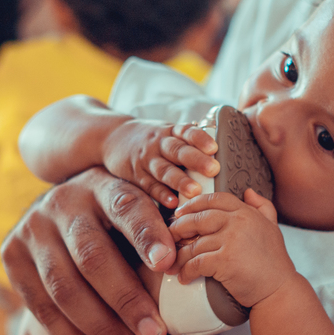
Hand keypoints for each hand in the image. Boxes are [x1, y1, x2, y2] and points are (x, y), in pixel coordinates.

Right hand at [1, 168, 175, 334]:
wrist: (59, 216)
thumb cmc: (115, 225)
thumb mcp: (135, 214)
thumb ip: (159, 232)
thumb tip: (195, 264)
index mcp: (102, 185)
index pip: (127, 207)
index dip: (147, 235)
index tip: (168, 263)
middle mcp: (62, 201)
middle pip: (93, 257)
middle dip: (127, 301)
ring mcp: (31, 228)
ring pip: (64, 287)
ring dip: (100, 327)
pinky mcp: (11, 255)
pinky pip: (39, 306)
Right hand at [102, 120, 218, 207]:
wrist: (112, 136)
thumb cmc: (150, 138)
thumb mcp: (168, 131)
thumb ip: (189, 139)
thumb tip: (221, 142)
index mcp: (170, 132)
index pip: (187, 131)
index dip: (200, 138)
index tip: (214, 147)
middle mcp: (158, 143)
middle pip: (178, 150)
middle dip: (196, 160)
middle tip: (214, 170)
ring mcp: (146, 160)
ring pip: (164, 169)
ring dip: (180, 180)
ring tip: (195, 191)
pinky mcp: (135, 175)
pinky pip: (149, 185)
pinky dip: (160, 194)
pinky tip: (172, 203)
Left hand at [169, 189, 297, 307]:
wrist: (279, 291)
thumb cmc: (274, 263)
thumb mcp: (272, 227)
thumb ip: (262, 207)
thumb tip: (249, 192)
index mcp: (247, 212)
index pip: (215, 199)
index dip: (194, 203)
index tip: (181, 212)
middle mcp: (239, 222)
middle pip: (198, 218)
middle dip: (180, 228)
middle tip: (171, 238)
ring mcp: (231, 240)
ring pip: (194, 244)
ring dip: (180, 256)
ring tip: (174, 264)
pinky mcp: (225, 260)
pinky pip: (196, 263)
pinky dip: (187, 271)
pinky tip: (184, 277)